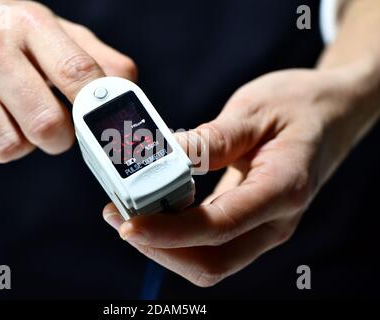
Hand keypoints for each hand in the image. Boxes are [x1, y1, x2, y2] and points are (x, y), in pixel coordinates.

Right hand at [0, 0, 136, 171]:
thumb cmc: (1, 28)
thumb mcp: (47, 28)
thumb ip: (92, 57)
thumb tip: (126, 89)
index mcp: (28, 25)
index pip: (77, 73)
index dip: (97, 108)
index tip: (101, 124)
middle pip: (46, 124)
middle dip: (58, 138)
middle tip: (53, 126)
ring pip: (7, 147)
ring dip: (19, 146)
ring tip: (12, 122)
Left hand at [102, 65, 378, 286]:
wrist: (332, 113)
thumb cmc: (300, 106)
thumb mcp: (254, 111)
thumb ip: (212, 140)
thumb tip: (163, 157)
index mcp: (281, 190)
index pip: (218, 228)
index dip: (169, 232)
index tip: (128, 223)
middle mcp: (275, 220)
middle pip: (210, 263)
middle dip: (160, 249)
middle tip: (119, 219)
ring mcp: (264, 227)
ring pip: (208, 261)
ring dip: (165, 246)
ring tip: (129, 214)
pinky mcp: (251, 222)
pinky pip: (211, 245)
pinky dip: (178, 236)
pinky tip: (156, 210)